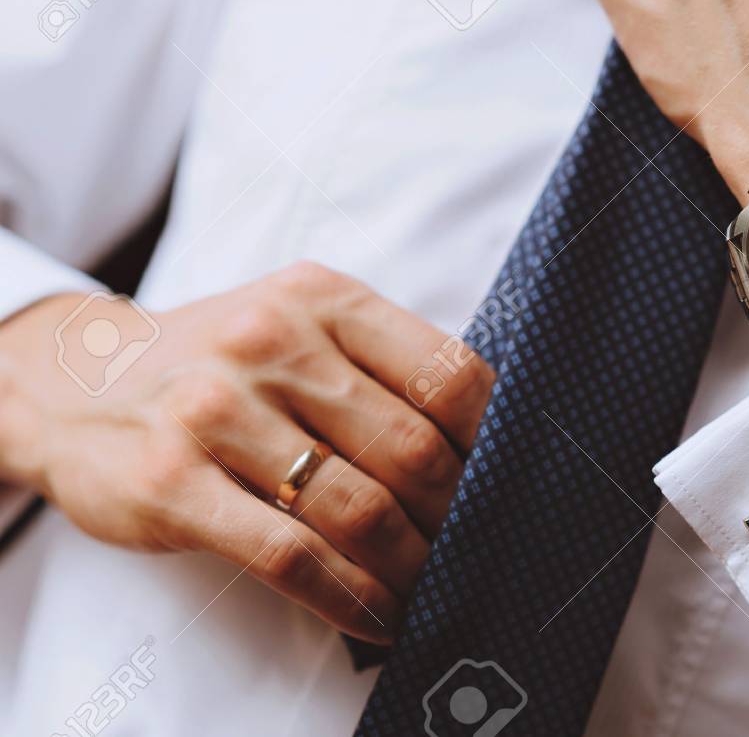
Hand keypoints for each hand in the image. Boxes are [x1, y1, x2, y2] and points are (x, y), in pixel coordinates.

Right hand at [0, 262, 493, 643]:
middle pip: (412, 448)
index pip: (446, 373)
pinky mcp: (173, 483)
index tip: (507, 481)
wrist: (74, 381)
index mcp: (322, 299)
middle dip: (456, 514)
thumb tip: (485, 442)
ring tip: (431, 586)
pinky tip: (375, 616)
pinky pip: (289, 556)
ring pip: (358, 507)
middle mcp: (272, 342)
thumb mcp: (298, 324)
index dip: (494, 440)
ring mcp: (217, 411)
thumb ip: (380, 364)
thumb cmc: (220, 362)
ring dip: (411, 564)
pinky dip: (349, 597)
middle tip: (472, 547)